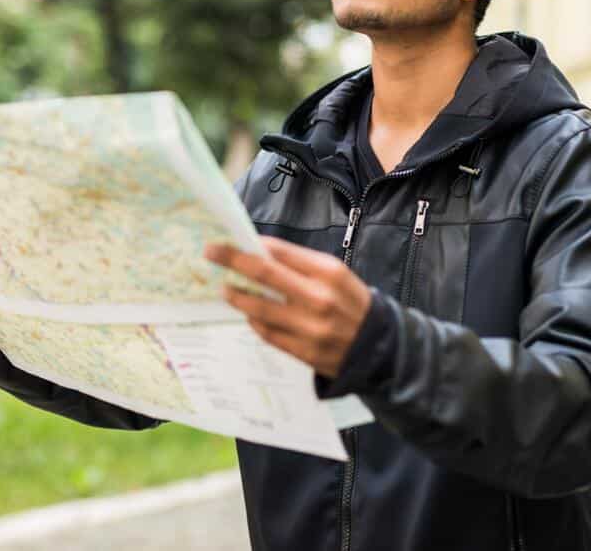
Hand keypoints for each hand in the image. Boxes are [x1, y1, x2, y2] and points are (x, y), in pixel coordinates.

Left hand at [205, 236, 371, 378]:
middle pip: (264, 273)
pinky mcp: (303, 351)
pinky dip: (254, 320)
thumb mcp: (336, 274)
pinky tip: (250, 313)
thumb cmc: (352, 303)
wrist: (379, 346)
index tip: (230, 238)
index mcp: (328, 272)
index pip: (280, 252)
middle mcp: (318, 298)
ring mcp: (309, 327)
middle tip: (211, 252)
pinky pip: (267, 333)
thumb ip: (301, 264)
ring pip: (259, 307)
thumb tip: (261, 252)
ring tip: (226, 288)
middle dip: (233, 260)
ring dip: (237, 295)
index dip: (252, 244)